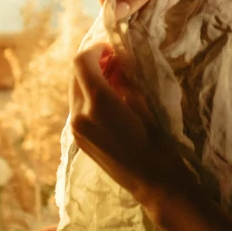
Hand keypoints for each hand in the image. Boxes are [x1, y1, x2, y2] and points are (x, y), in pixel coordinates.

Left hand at [68, 43, 192, 212]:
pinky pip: (78, 107)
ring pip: (75, 90)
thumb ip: (124, 80)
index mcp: (97, 104)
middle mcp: (79, 115)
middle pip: (75, 74)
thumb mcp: (143, 105)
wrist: (153, 183)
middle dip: (92, 62)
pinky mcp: (78, 139)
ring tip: (115, 78)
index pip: (81, 62)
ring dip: (90, 78)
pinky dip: (89, 95)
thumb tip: (117, 61)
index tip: (112, 47)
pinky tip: (110, 98)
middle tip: (115, 59)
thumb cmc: (157, 143)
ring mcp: (76, 129)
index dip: (95, 48)